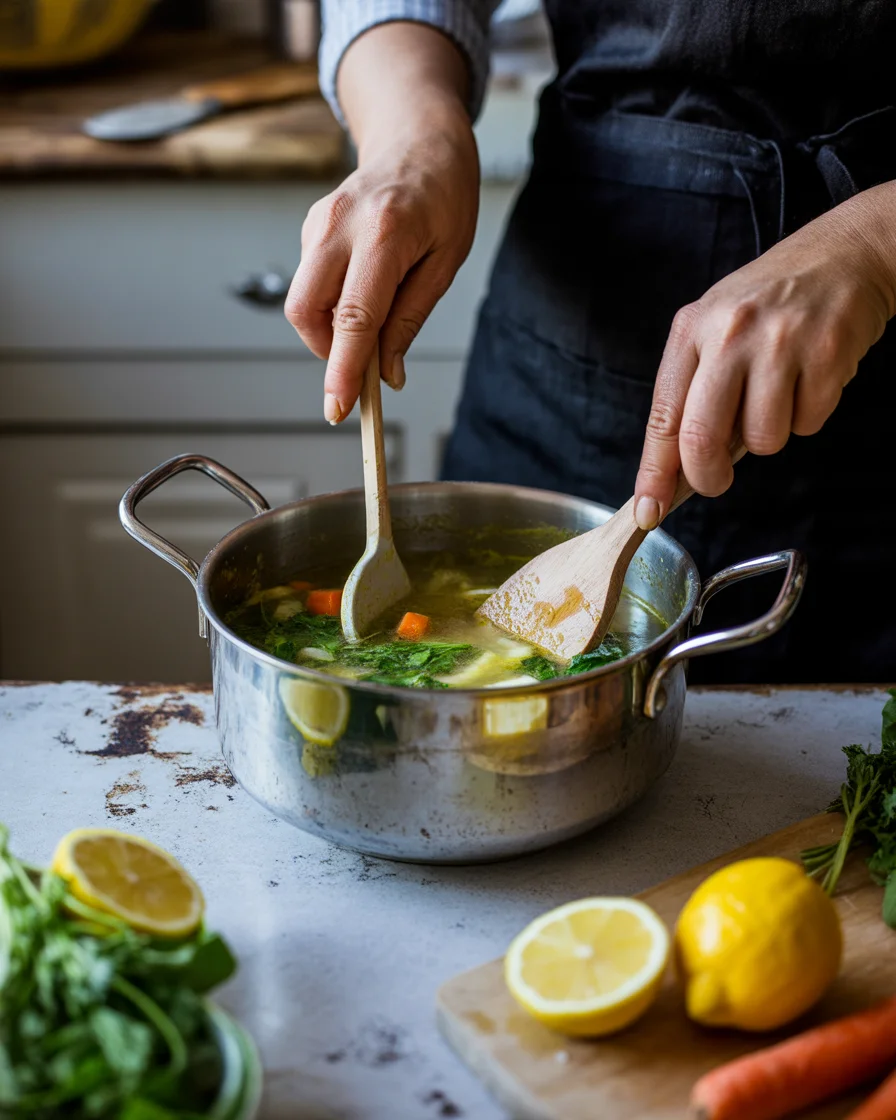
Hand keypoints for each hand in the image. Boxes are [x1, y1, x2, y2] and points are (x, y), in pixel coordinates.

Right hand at [284, 23, 478, 423]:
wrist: (419, 138)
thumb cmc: (444, 196)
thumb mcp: (445, 262)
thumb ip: (410, 319)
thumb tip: (386, 373)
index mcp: (385, 235)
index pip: (354, 317)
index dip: (342, 370)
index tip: (337, 408)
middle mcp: (340, 226)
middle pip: (305, 311)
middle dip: (325, 351)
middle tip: (360, 361)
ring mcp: (318, 223)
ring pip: (302, 301)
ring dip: (330, 327)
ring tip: (374, 311)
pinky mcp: (310, 227)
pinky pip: (311, 282)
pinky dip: (331, 302)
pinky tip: (364, 282)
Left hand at [633, 190, 895, 528]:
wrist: (843, 255)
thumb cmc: (769, 303)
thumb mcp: (714, 329)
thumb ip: (691, 391)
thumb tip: (676, 470)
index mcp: (692, 329)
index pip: (662, 417)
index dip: (654, 474)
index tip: (648, 509)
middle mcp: (730, 333)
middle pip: (701, 439)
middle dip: (708, 477)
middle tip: (716, 480)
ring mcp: (780, 344)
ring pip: (761, 440)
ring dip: (768, 436)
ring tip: (777, 393)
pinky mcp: (826, 356)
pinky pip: (807, 425)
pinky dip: (807, 416)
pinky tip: (807, 380)